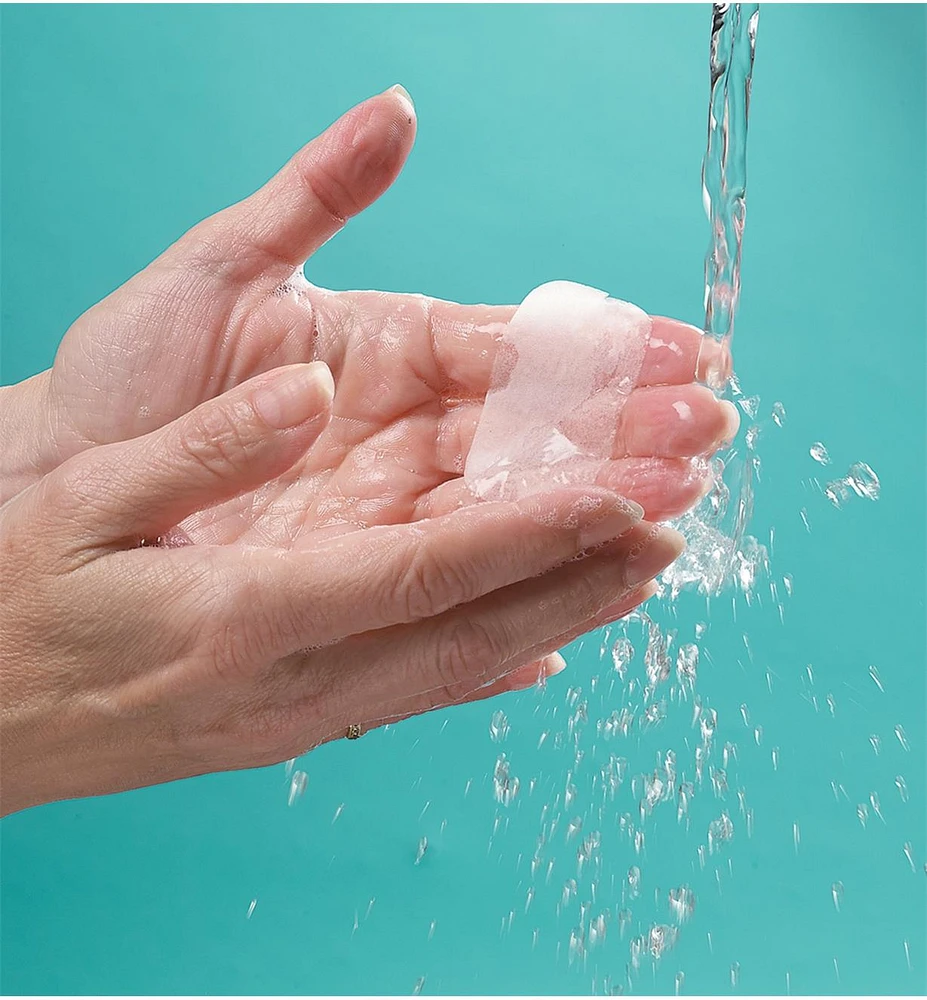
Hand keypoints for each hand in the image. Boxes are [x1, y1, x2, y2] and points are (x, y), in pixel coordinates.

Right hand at [0, 365, 683, 813]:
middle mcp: (291, 679)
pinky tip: (550, 649)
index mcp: (243, 612)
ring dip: (560, 618)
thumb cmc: (15, 598)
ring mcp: (297, 715)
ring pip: (460, 668)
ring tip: (641, 572)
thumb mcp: (85, 503)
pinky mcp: (291, 726)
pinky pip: (417, 693)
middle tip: (675, 526)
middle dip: (583, 575)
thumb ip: (206, 449)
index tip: (625, 494)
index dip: (535, 532)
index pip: (427, 569)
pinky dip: (496, 667)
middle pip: (471, 628)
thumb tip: (308, 392)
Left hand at [1, 87, 735, 537]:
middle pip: (533, 434)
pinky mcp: (368, 575)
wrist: (64, 481)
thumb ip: (317, 193)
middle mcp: (406, 433)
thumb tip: (398, 108)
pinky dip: (528, 582)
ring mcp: (390, 509)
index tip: (688, 352)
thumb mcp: (221, 267)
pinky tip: (595, 587)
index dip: (601, 353)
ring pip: (511, 510)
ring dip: (594, 509)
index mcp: (392, 350)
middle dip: (624, 435)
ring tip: (675, 510)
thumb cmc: (132, 376)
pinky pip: (461, 580)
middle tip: (710, 436)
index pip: (517, 350)